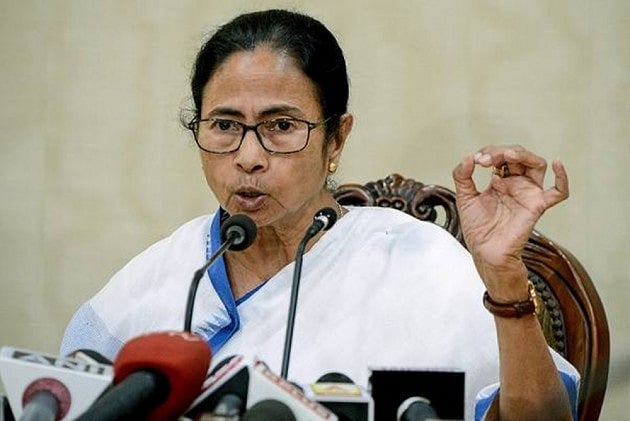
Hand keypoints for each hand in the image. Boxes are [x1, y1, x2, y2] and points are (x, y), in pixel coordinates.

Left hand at [452, 145, 568, 299]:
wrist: (485, 252)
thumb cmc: (478, 228)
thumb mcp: (464, 197)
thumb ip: (462, 176)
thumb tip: (468, 157)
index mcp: (500, 180)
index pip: (500, 155)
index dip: (489, 152)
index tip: (475, 160)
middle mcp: (516, 184)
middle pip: (518, 155)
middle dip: (501, 152)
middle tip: (484, 160)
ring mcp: (528, 193)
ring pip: (537, 164)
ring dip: (523, 155)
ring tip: (507, 156)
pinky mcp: (537, 206)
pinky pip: (558, 192)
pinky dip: (562, 177)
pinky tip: (558, 163)